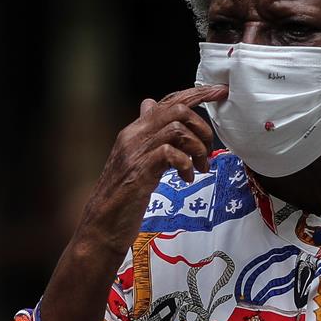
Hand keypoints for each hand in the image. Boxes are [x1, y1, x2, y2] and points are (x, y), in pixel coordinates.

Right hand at [37, 85, 226, 320]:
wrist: (101, 228)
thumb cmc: (122, 198)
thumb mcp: (137, 160)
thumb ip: (147, 135)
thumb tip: (150, 103)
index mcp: (133, 131)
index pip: (167, 101)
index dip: (197, 93)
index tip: (220, 92)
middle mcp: (132, 137)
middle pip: (176, 110)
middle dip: (202, 126)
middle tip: (209, 150)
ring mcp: (133, 154)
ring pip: (176, 129)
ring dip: (197, 148)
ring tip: (201, 168)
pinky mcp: (138, 173)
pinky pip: (170, 154)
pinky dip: (186, 164)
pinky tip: (187, 178)